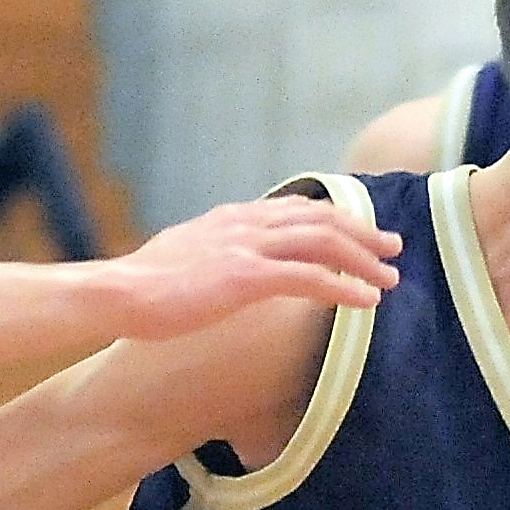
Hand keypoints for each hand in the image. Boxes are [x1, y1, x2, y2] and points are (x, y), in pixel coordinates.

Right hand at [101, 193, 400, 340]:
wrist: (117, 294)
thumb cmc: (140, 286)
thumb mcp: (181, 256)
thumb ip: (210, 252)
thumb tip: (218, 264)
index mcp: (232, 217)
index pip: (296, 207)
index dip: (335, 218)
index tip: (360, 231)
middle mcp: (245, 223)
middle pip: (320, 217)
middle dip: (362, 232)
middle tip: (392, 248)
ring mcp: (247, 247)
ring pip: (323, 242)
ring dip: (362, 260)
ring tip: (389, 279)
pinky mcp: (246, 277)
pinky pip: (310, 278)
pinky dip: (344, 288)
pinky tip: (365, 302)